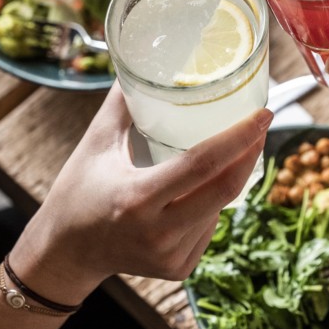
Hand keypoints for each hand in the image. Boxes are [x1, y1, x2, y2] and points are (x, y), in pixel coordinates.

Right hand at [10, 84, 272, 302]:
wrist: (65, 253)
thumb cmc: (77, 192)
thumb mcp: (95, 144)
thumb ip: (122, 104)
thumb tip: (141, 60)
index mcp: (137, 198)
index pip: (203, 164)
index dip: (239, 137)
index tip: (263, 114)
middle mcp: (158, 232)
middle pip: (225, 189)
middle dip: (250, 153)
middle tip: (260, 125)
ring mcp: (171, 256)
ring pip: (219, 208)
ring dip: (228, 178)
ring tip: (226, 151)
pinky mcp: (178, 268)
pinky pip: (209, 228)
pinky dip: (210, 205)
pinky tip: (196, 193)